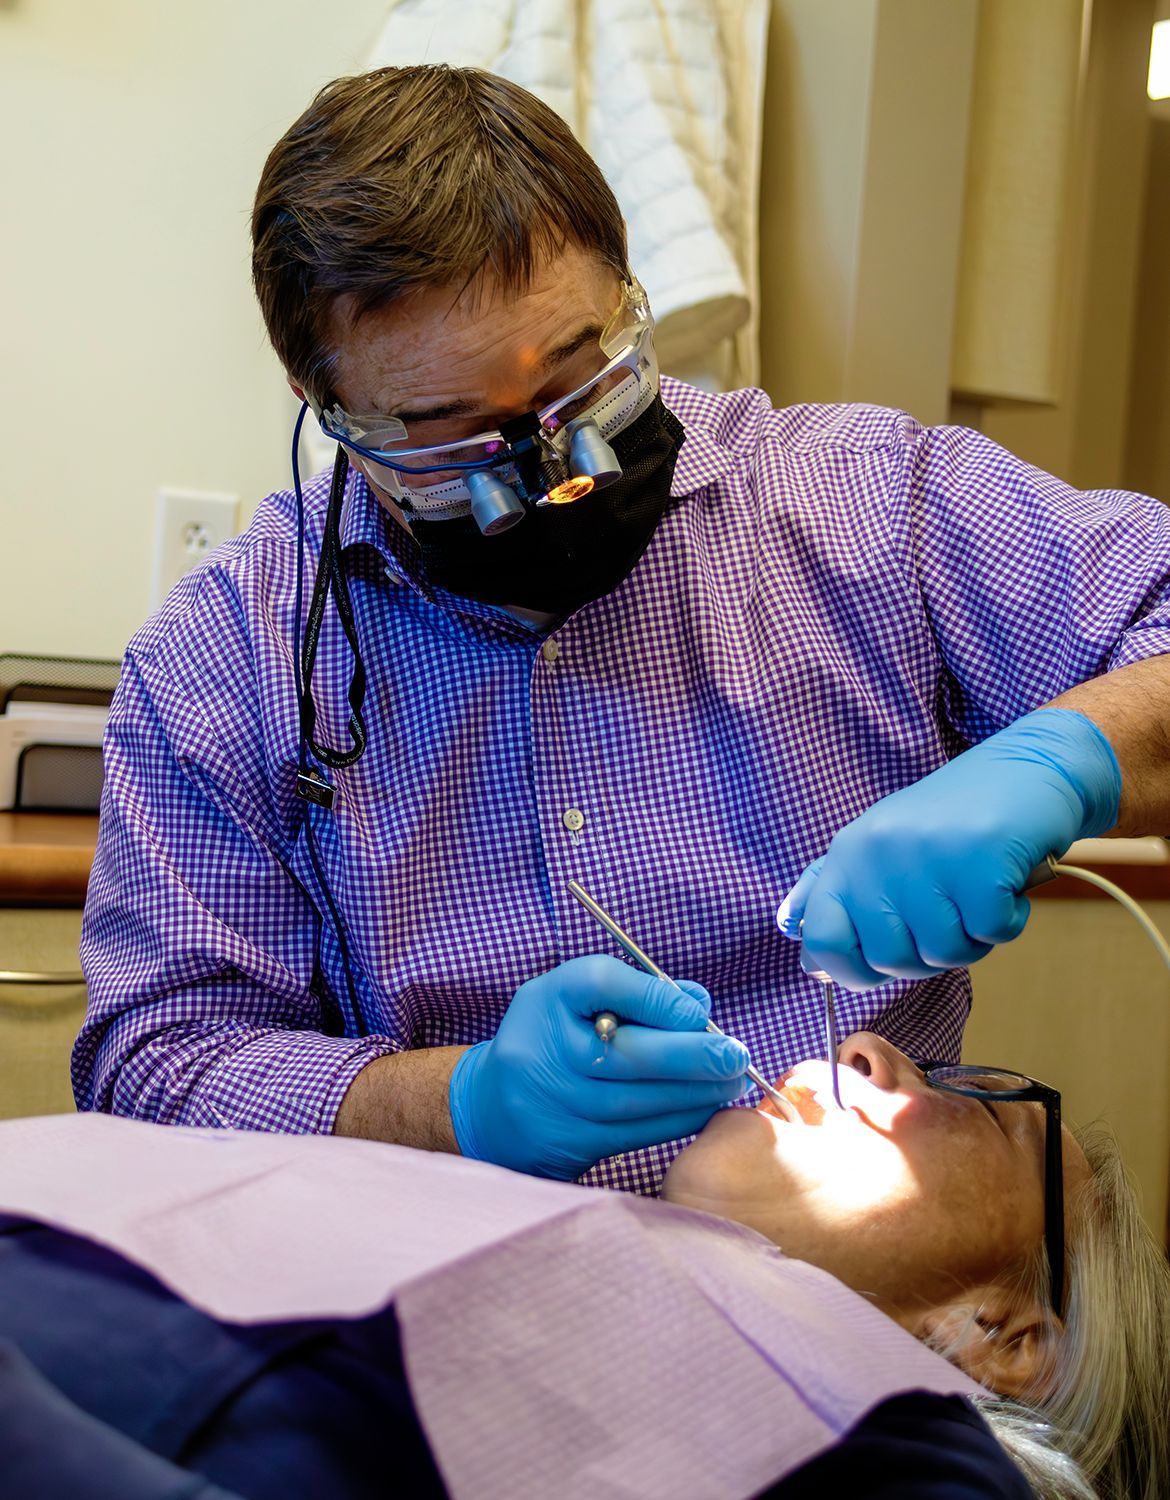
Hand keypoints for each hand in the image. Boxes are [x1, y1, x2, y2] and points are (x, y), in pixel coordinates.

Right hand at [448, 954, 747, 1179]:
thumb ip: (639, 992)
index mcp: (548, 998)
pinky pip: (636, 1132)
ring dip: (696, 1092)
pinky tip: (705, 1106)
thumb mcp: (580, 999)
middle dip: (695, 1054)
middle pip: (629, 1051)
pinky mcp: (570, 1142)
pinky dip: (678, 1118)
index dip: (657, 996)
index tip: (698, 1010)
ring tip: (732, 1081)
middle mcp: (546, 1049)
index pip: (601, 983)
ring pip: (639, 1099)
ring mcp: (556, 1101)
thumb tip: (700, 1005)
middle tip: (736, 1054)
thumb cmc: (555, 1037)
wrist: (493, 1106)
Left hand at [776, 709, 1120, 989]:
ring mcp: (927, 856)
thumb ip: (841, 896)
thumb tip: (807, 957)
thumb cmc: (954, 818)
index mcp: (848, 853)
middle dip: (927, 957)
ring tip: (979, 892)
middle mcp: (878, 853)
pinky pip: (991, 933)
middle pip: (889, 958)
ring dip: (973, 938)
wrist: (1029, 766)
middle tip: (951, 916)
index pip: (821, 938)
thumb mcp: (882, 845)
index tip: (882, 964)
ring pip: (944, 953)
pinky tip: (1007, 884)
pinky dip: (1008, 921)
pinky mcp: (980, 861)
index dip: (851, 969)